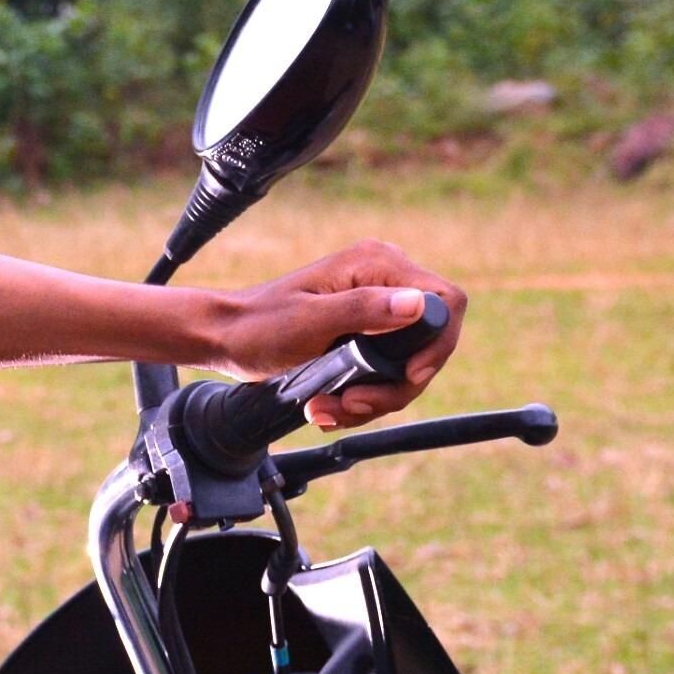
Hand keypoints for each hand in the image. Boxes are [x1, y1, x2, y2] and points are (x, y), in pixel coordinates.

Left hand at [204, 241, 465, 429]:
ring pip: (409, 366)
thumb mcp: (309, 322)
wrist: (227, 339)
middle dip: (396, 385)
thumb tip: (417, 304)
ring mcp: (378, 307)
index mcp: (376, 264)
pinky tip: (328, 406)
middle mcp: (384, 280)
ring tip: (326, 410)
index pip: (446, 302)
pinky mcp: (368, 333)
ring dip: (374, 399)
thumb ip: (362, 310)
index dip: (438, 346)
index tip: (406, 378)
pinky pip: (387, 373)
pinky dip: (363, 397)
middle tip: (351, 405)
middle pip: (431, 344)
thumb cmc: (258, 326)